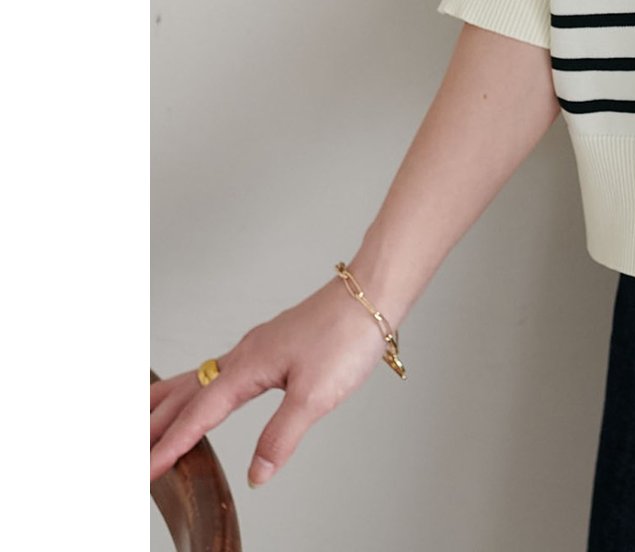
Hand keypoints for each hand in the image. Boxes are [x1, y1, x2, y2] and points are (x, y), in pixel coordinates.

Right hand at [150, 274, 393, 491]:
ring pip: (199, 378)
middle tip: (125, 452)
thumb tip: (256, 475)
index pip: (198, 415)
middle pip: (186, 393)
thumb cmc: (347, 335)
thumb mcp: (316, 395)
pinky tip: (202, 394)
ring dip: (168, 403)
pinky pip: (219, 370)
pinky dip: (196, 389)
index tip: (143, 472)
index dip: (170, 446)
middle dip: (153, 424)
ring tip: (142, 423)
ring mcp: (257, 347)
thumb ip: (280, 436)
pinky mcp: (272, 344)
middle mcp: (244, 355)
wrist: (374, 293)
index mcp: (247, 368)